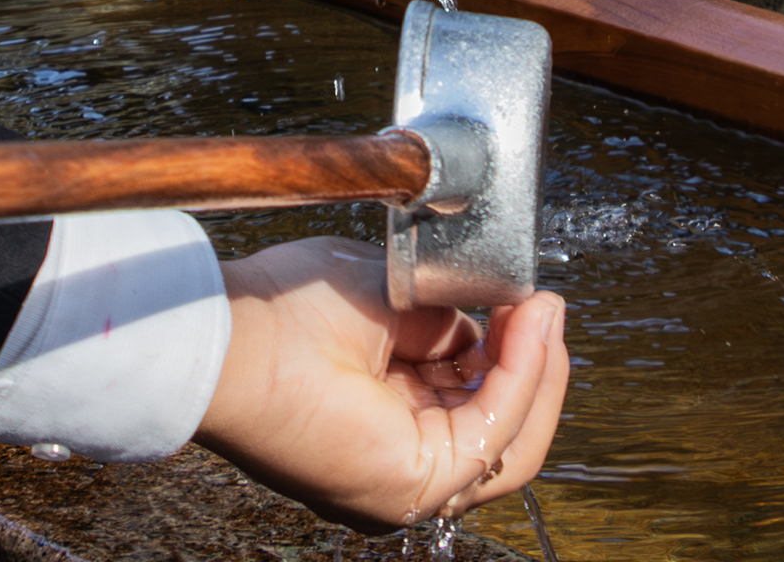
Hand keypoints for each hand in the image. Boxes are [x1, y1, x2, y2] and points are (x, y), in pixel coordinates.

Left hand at [193, 239, 570, 529]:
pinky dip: (522, 380)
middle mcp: (397, 457)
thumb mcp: (391, 300)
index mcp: (386, 416)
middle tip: (545, 307)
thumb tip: (498, 317)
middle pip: (503, 430)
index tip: (528, 298)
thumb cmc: (285, 310)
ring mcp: (405, 481)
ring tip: (542, 313)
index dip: (510, 352)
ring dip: (538, 372)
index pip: (473, 400)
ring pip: (510, 444)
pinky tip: (526, 329)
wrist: (238, 334)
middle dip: (536, 367)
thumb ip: (446, 320)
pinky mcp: (413, 485)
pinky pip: (493, 436)